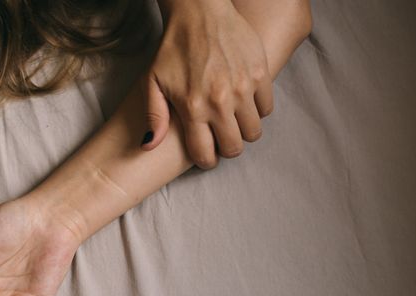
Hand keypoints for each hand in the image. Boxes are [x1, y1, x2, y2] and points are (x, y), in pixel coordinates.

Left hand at [143, 0, 272, 166]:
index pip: (206, 155)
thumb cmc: (173, 48)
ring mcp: (242, 88)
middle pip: (233, 148)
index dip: (206, 160)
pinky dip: (257, 110)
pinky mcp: (259, 73)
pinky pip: (266, 108)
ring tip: (233, 120)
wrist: (199, 11)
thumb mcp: (153, 82)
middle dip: (226, 148)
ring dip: (243, 131)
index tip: (206, 154)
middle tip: (221, 138)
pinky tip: (245, 102)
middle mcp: (220, 102)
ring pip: (253, 132)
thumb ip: (154, 117)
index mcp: (193, 107)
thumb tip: (148, 147)